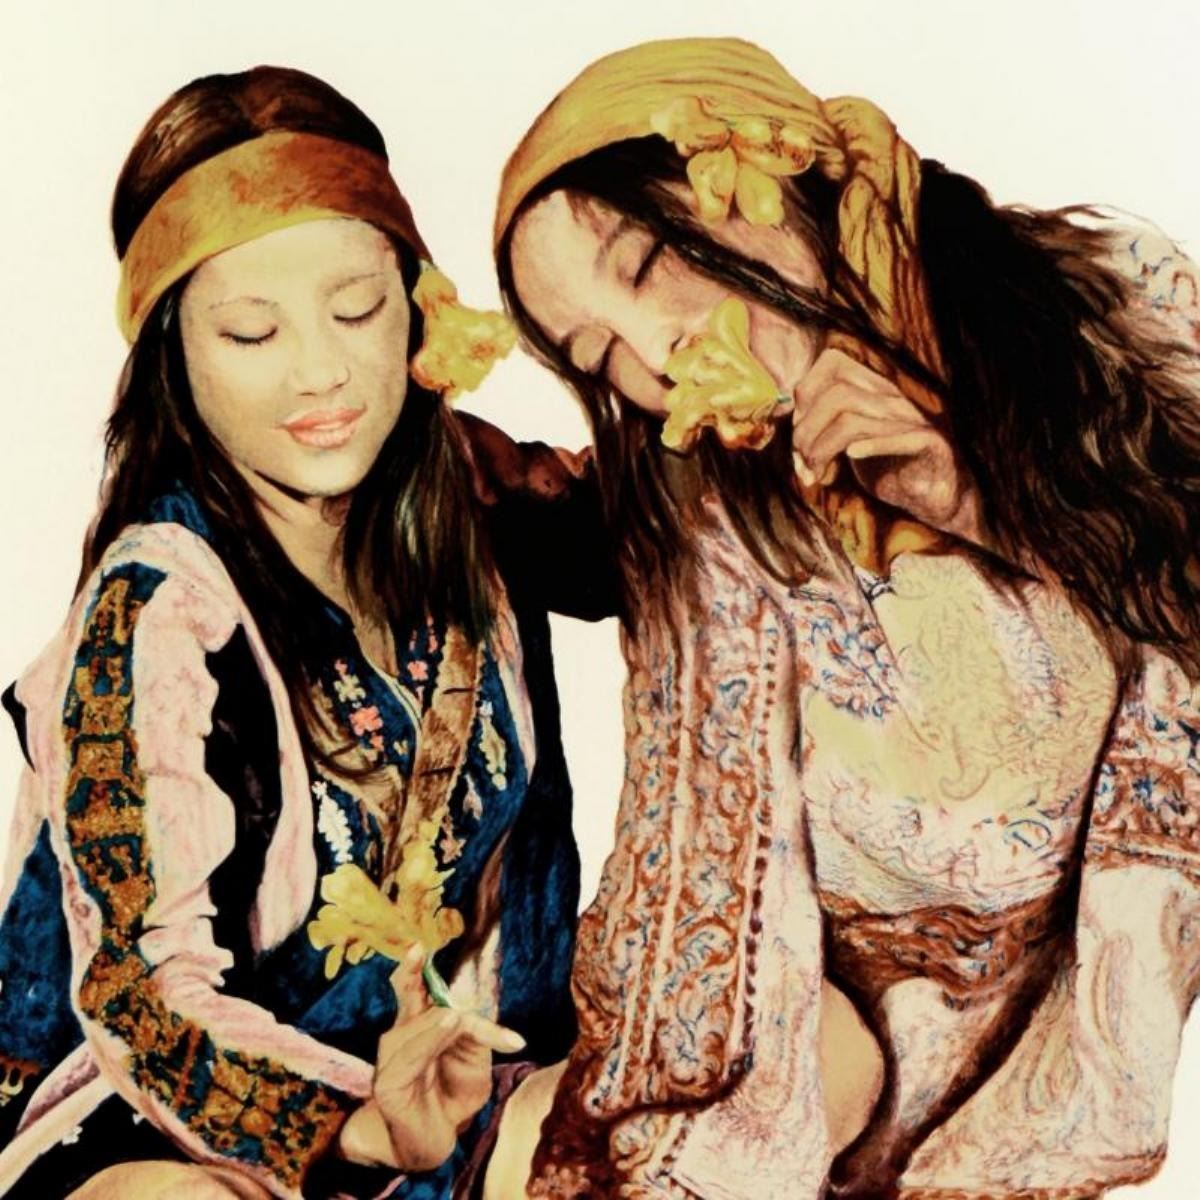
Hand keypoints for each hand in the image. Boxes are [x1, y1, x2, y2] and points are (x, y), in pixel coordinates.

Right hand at [340, 949, 525, 1171]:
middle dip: (409, 972)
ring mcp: (391, 1059)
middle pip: (405, 993)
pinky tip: (446, 1026)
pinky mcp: (388, 1084)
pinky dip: (429, 1042)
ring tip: (457, 1019)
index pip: (418, 987)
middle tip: (416, 949)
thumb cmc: (452, 1097)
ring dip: (440, 1022)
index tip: (421, 947)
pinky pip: (410, 1057)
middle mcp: (401, 1034)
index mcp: (419, 1022)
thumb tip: (463, 1014)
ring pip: (417, 1025)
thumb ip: (474, 1040)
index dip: (417, 969)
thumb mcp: (475, 1067)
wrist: (431, 1144)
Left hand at [791, 349, 982, 544]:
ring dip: (822, 449)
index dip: (805, 392)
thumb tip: (786, 426)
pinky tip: (853, 456)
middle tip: (802, 461)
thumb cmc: (887, 467)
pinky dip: (870, 446)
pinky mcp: (929, 445)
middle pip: (836, 395)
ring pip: (852, 420)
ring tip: (815, 473)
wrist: (935, 495)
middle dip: (806, 431)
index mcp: (872, 388)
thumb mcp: (847, 443)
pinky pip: (897, 438)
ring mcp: (911, 420)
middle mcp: (891, 397)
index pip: (832, 361)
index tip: (797, 427)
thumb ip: (820, 429)